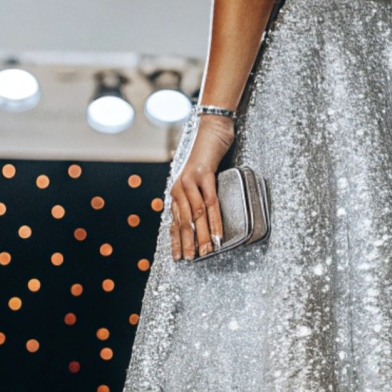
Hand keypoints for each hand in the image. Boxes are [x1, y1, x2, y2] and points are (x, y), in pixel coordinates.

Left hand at [170, 115, 232, 260]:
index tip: (178, 257)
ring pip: (196, 215)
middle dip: (187, 243)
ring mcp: (189, 181)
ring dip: (201, 236)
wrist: (212, 131)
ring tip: (206, 252)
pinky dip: (214, 221)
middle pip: (183, 221)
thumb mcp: (199, 181)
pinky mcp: (204, 175)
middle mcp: (179, 187)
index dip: (176, 240)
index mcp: (177, 191)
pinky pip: (210, 203)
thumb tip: (200, 221)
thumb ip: (196, 198)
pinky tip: (217, 234)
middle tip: (190, 260)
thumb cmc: (207, 157)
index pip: (174, 221)